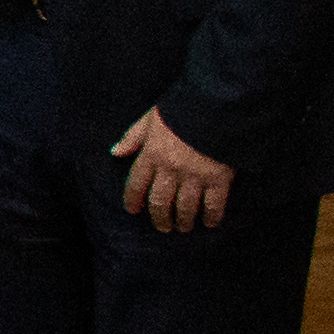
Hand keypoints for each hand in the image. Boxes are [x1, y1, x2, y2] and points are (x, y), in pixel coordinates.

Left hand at [115, 107, 233, 232]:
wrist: (216, 106)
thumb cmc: (181, 110)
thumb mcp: (150, 119)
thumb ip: (133, 137)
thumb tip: (115, 153)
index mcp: (152, 154)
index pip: (136, 184)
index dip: (132, 200)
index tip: (133, 210)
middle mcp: (170, 169)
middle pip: (160, 202)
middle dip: (160, 218)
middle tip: (163, 227)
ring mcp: (195, 176)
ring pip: (185, 207)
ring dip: (183, 221)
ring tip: (183, 227)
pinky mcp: (219, 179)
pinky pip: (214, 204)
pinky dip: (211, 216)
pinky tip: (209, 223)